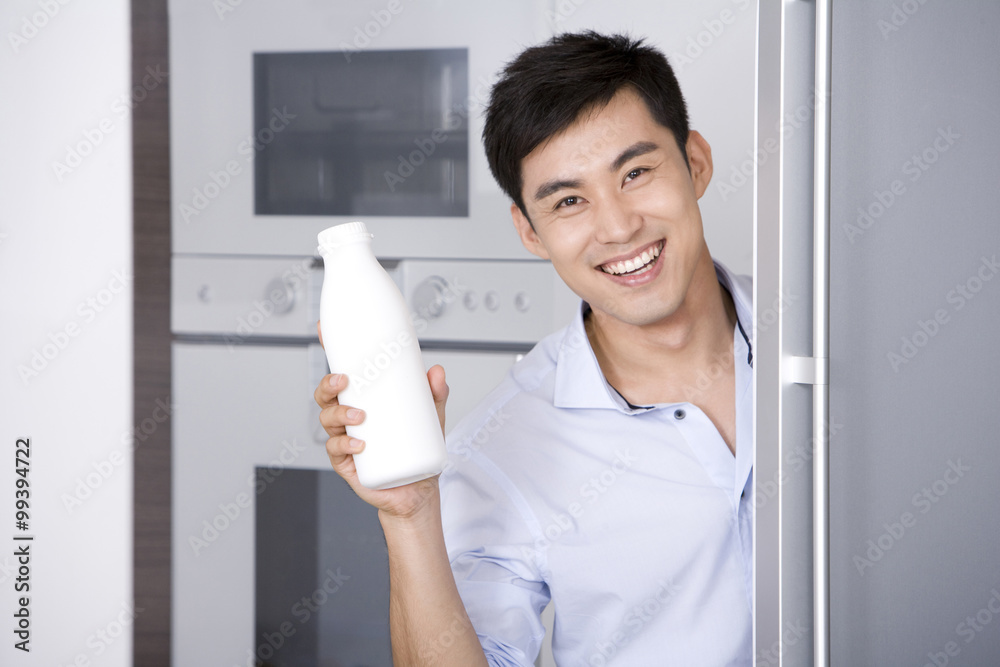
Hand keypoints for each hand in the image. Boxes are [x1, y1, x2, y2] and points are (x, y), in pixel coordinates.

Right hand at [314, 321, 448, 518]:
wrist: (417, 488)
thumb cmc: (416, 449)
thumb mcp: (431, 416)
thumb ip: (435, 393)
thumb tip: (437, 371)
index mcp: (363, 400)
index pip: (342, 373)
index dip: (330, 351)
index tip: (323, 330)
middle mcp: (348, 417)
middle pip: (325, 395)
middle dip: (328, 384)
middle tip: (344, 381)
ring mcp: (345, 439)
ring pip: (327, 420)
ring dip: (339, 415)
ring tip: (360, 417)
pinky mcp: (347, 463)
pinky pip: (336, 450)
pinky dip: (344, 445)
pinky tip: (359, 444)